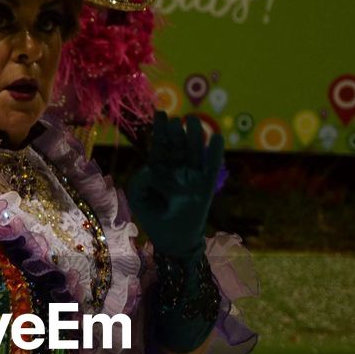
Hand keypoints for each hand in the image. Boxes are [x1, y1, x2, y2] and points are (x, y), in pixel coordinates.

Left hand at [126, 113, 223, 256]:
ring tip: (192, 121)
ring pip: (194, 152)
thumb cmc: (153, 217)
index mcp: (161, 170)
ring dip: (194, 137)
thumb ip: (139, 181)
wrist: (173, 239)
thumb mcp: (138, 198)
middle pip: (178, 146)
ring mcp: (193, 177)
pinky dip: (215, 153)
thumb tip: (151, 168)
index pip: (161, 147)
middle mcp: (177, 170)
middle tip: (175, 119)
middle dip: (176, 132)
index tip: (160, 114)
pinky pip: (212, 167)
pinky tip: (216, 137)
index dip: (160, 131)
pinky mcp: (206, 186)